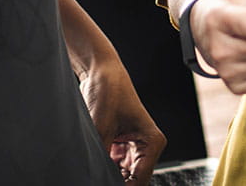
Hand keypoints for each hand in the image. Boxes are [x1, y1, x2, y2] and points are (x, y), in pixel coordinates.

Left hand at [77, 53, 165, 183]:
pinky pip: (114, 166)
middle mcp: (146, 146)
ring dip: (108, 174)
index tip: (102, 183)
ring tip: (94, 168)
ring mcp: (133, 147)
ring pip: (122, 175)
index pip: (139, 181)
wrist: (100, 71)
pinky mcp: (120, 145)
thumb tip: (95, 176)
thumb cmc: (108, 91)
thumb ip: (101, 157)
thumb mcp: (101, 129)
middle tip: (96, 177)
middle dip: (114, 180)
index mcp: (152, 142)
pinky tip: (93, 164)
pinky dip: (104, 167)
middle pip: (132, 180)